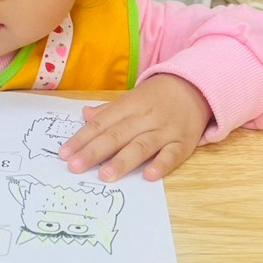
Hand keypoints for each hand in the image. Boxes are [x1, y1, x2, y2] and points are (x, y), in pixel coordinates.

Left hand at [58, 75, 211, 181]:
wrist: (197, 86)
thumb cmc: (157, 97)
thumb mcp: (132, 98)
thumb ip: (109, 110)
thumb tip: (84, 115)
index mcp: (129, 105)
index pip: (101, 123)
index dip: (81, 139)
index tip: (64, 154)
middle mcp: (145, 117)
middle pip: (116, 135)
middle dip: (94, 152)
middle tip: (75, 167)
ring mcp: (165, 130)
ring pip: (141, 145)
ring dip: (123, 161)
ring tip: (105, 175)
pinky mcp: (183, 143)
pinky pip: (172, 155)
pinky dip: (161, 165)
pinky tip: (148, 176)